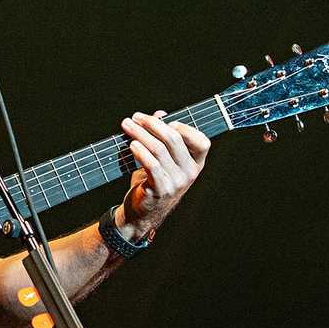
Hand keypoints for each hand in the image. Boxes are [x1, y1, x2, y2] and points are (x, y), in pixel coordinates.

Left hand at [117, 111, 210, 240]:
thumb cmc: (151, 182)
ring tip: (126, 126)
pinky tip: (132, 144)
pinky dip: (140, 152)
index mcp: (195, 164)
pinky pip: (152, 165)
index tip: (162, 119)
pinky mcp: (161, 190)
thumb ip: (163, 138)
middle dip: (152, 124)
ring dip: (140, 134)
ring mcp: (177, 182)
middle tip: (134, 117)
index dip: (184, 127)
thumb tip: (160, 114)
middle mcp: (190, 173)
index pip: (201, 142)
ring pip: (159, 149)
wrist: (141, 213)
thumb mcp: (161, 160)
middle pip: (174, 139)